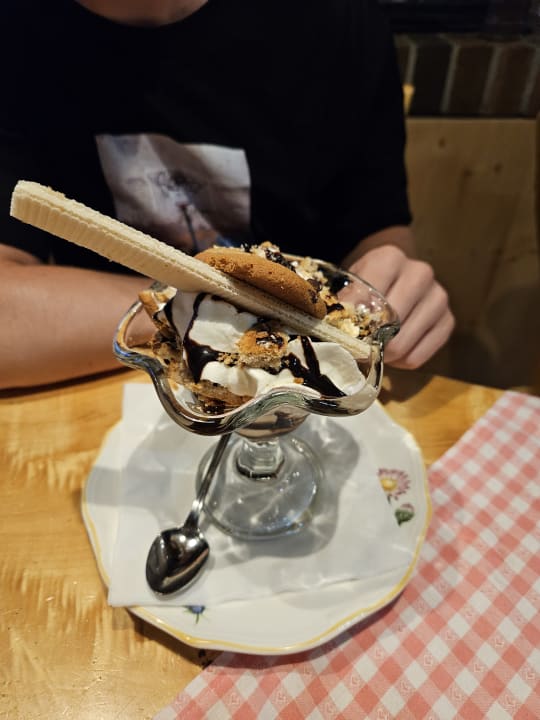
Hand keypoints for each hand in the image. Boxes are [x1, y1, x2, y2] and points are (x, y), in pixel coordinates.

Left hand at [347, 245, 454, 368]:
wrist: (393, 278)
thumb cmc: (366, 285)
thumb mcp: (348, 285)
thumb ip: (342, 302)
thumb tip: (336, 327)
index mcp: (390, 258)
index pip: (371, 298)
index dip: (355, 321)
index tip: (345, 331)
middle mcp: (420, 273)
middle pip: (391, 323)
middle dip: (372, 342)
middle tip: (359, 349)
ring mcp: (438, 297)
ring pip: (404, 344)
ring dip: (385, 355)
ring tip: (376, 350)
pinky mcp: (448, 321)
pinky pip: (418, 357)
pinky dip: (401, 361)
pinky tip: (394, 353)